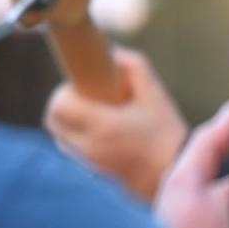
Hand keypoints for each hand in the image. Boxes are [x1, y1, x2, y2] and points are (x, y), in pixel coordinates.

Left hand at [46, 48, 188, 201]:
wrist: (176, 175)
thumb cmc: (167, 135)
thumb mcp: (156, 95)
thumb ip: (134, 67)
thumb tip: (113, 52)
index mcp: (103, 126)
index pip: (59, 105)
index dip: (65, 91)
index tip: (84, 86)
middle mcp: (90, 146)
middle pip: (52, 120)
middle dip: (62, 105)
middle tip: (87, 98)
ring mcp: (89, 161)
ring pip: (60, 136)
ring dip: (69, 121)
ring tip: (95, 115)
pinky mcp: (93, 171)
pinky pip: (72, 149)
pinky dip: (78, 137)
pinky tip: (101, 132)